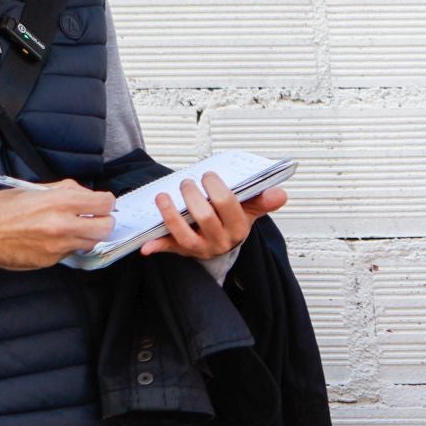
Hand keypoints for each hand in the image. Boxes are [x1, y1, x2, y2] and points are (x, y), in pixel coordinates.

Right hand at [0, 180, 115, 269]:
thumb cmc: (0, 209)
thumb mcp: (34, 189)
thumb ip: (64, 190)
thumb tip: (84, 194)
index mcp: (59, 202)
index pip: (104, 203)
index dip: (105, 202)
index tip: (100, 203)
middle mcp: (62, 225)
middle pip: (106, 227)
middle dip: (103, 221)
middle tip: (93, 218)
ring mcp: (57, 246)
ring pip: (91, 243)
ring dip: (87, 235)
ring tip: (71, 228)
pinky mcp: (50, 260)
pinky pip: (70, 252)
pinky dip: (67, 246)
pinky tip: (51, 238)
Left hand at [138, 172, 287, 260]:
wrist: (222, 244)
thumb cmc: (233, 220)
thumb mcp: (251, 210)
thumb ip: (264, 200)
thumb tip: (280, 193)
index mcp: (238, 228)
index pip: (227, 205)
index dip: (216, 187)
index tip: (208, 175)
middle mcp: (220, 241)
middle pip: (205, 217)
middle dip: (193, 195)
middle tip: (187, 182)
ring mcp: (200, 248)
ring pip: (184, 234)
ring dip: (171, 215)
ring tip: (163, 196)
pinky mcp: (182, 251)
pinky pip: (169, 249)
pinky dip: (157, 246)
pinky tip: (145, 245)